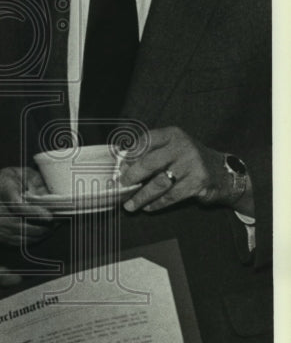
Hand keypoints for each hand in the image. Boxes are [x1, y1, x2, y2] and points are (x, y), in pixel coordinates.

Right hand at [0, 167, 54, 246]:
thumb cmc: (2, 182)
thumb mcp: (17, 173)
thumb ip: (34, 181)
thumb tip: (49, 196)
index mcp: (2, 190)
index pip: (18, 205)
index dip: (35, 212)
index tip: (50, 216)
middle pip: (23, 224)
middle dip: (44, 226)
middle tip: (59, 222)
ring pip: (24, 236)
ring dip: (41, 233)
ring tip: (53, 227)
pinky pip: (20, 242)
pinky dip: (33, 238)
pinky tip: (42, 232)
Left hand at [118, 126, 252, 215]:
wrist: (222, 171)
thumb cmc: (188, 160)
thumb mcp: (173, 148)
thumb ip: (151, 152)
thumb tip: (124, 166)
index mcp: (173, 135)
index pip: (146, 140)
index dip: (130, 154)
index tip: (120, 166)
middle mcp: (183, 147)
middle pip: (150, 163)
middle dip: (132, 176)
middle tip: (122, 185)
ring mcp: (192, 165)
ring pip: (159, 183)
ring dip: (141, 196)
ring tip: (130, 205)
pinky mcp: (197, 183)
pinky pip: (171, 196)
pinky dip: (157, 204)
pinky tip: (148, 207)